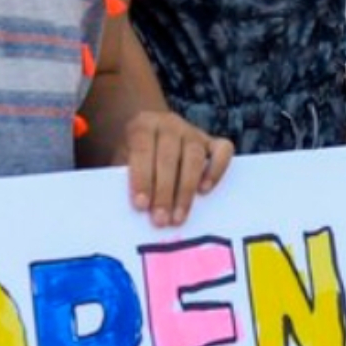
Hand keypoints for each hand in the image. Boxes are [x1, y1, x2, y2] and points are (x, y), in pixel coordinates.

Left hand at [115, 111, 234, 227]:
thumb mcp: (123, 160)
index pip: (142, 149)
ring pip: (195, 157)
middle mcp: (169, 124)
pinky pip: (223, 151)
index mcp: (143, 125)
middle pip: (169, 156)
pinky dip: (216, 171)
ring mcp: (193, 131)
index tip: (140, 206)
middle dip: (164, 192)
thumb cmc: (136, 155)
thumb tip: (137, 208)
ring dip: (186, 190)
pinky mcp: (212, 141)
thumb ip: (128, 177)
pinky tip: (204, 191)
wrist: (152, 134)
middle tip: (160, 220)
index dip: (141, 178)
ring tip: (178, 217)